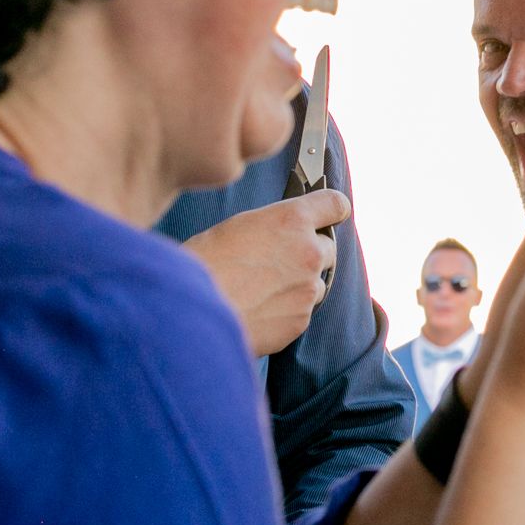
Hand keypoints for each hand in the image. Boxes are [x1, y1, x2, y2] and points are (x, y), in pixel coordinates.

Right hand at [184, 190, 349, 355]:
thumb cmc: (202, 265)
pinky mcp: (300, 320)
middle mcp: (309, 252)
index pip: (335, 204)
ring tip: (260, 290)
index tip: (331, 215)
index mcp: (292, 220)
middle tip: (277, 262)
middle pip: (327, 248)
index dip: (332, 210)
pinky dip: (286, 311)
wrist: (189, 313)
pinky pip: (302, 311)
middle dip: (309, 253)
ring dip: (298, 284)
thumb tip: (283, 234)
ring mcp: (308, 289)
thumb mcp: (237, 227)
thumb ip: (272, 227)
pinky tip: (258, 310)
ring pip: (315, 283)